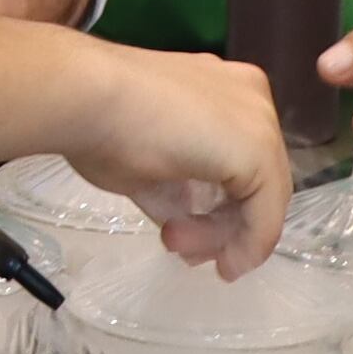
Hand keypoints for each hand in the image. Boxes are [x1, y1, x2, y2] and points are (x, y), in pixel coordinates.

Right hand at [54, 45, 290, 278]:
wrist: (86, 96)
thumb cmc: (101, 120)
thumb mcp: (147, 165)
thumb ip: (177, 191)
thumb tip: (184, 225)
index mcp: (223, 88)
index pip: (237, 162)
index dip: (217, 208)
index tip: (182, 235)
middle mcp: (250, 97)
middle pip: (252, 180)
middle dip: (220, 225)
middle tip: (183, 251)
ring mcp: (259, 122)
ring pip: (260, 198)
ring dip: (222, 236)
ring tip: (176, 243)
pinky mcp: (258, 151)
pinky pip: (266, 214)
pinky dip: (248, 246)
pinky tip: (223, 264)